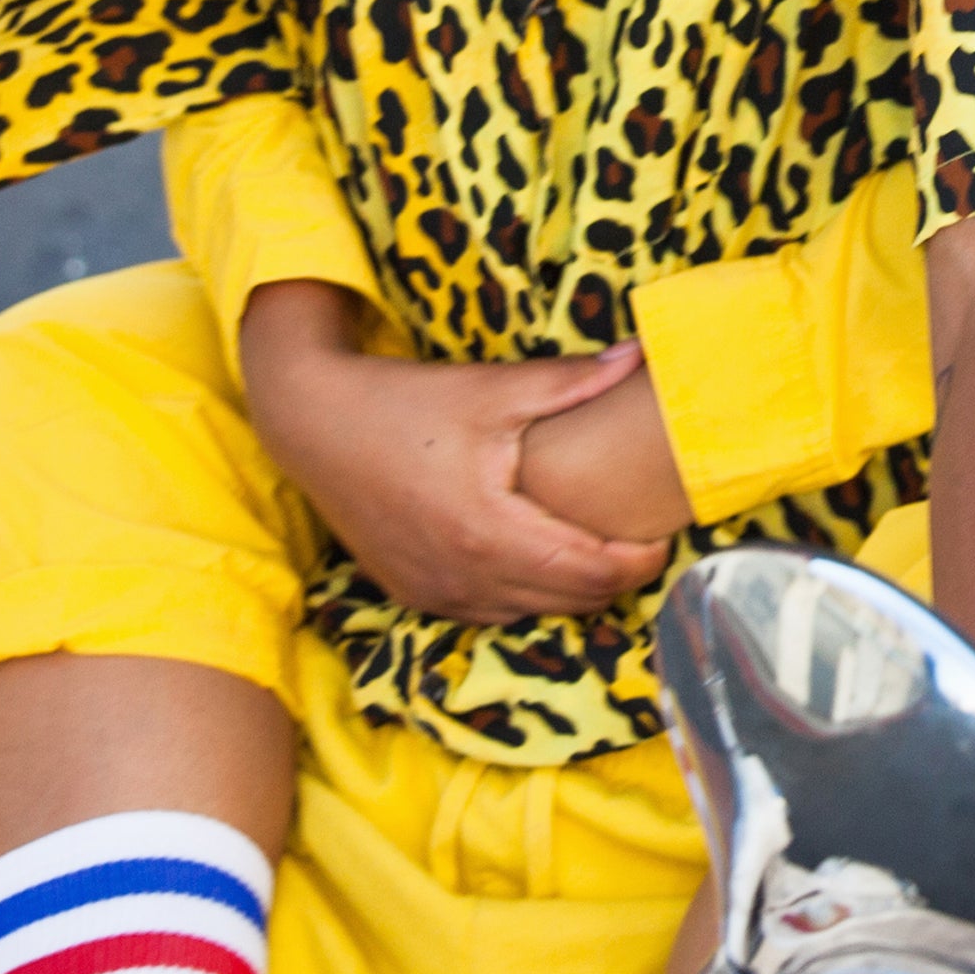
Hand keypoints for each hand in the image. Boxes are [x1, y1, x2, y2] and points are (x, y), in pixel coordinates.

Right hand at [238, 287, 668, 622]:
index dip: (639, 561)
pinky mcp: (415, 594)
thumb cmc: (402, 402)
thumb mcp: (490, 388)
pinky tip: (536, 557)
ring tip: (596, 546)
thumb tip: (640, 358)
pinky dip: (524, 595)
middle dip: (614, 577)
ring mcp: (436, 593)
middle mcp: (465, 577)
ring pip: (532, 614)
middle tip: (641, 539)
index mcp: (491, 533)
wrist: (310, 423)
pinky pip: (489, 612)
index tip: (664, 533)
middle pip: (571, 603)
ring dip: (570, 590)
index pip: (592, 573)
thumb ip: (571, 382)